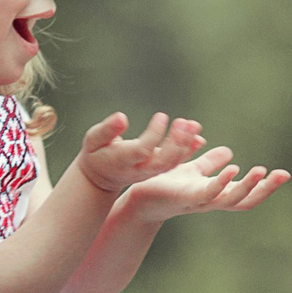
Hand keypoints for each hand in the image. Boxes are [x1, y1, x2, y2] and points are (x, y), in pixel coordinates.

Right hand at [75, 111, 202, 193]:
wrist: (101, 177)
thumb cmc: (96, 153)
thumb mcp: (93, 140)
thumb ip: (106, 130)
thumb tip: (122, 117)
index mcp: (122, 160)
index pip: (142, 150)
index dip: (154, 134)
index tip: (162, 115)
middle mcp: (139, 169)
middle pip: (162, 161)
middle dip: (176, 143)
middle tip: (184, 122)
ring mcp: (150, 171)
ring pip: (172, 163)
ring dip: (185, 145)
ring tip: (193, 124)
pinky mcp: (157, 169)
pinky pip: (175, 162)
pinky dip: (188, 150)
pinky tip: (198, 136)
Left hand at [120, 146, 290, 224]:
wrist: (139, 196)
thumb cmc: (165, 184)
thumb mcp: (192, 170)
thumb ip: (210, 163)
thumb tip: (230, 152)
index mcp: (217, 194)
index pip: (247, 193)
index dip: (266, 186)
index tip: (285, 174)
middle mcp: (212, 202)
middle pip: (245, 201)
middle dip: (265, 189)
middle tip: (282, 175)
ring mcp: (200, 203)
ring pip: (231, 200)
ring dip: (248, 187)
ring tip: (262, 171)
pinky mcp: (186, 198)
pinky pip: (208, 193)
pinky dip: (222, 182)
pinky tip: (233, 168)